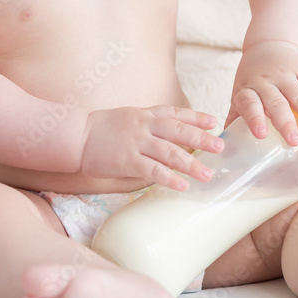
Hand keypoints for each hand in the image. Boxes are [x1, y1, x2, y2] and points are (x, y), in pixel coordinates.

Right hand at [80, 105, 222, 190]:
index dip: (196, 117)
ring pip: (170, 152)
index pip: (176, 112)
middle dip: (202, 139)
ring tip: (207, 174)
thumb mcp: (128, 117)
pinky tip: (182, 185)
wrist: (76, 135)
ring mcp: (136, 142)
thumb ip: (148, 125)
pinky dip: (169, 178)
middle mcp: (144, 125)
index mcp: (145, 114)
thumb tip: (170, 140)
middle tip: (221, 147)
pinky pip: (152, 170)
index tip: (213, 121)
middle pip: (179, 131)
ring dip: (191, 163)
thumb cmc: (102, 129)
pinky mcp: (127, 160)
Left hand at [226, 41, 297, 145]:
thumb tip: (225, 148)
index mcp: (247, 90)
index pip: (250, 104)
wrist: (267, 45)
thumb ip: (235, 118)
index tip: (261, 134)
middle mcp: (264, 81)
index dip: (255, 119)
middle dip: (286, 123)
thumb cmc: (251, 79)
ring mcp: (284, 74)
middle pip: (277, 103)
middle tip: (295, 142)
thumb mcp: (240, 94)